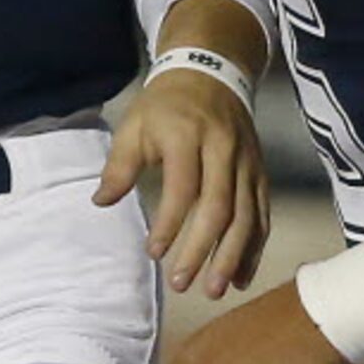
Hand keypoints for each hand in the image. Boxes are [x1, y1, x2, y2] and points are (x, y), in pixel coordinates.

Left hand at [96, 68, 270, 296]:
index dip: (171, 223)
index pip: (184, 187)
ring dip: (233, 258)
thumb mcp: (134, 125)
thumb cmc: (165, 105)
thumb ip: (119, 165)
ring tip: (215, 290)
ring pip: (247, 217)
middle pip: (220, 208)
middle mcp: (224, 151)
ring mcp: (248, 163)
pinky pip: (262, 215)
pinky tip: (241, 277)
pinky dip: (254, 248)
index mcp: (188, 136)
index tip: (153, 253)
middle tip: (182, 285)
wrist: (211, 73)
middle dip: (202, 250)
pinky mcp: (261, 173)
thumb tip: (101, 202)